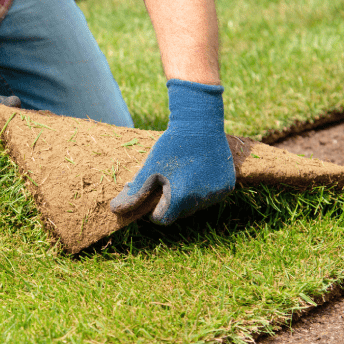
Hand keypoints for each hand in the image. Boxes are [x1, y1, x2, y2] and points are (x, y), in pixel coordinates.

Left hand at [110, 79, 234, 224]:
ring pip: (195, 206)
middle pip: (179, 213)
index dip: (154, 210)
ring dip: (187, 197)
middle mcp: (201, 200)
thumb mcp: (149, 169)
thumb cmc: (170, 146)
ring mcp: (216, 195)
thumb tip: (116, 210)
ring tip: (183, 174)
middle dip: (171, 202)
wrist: (200, 124)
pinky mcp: (227, 187)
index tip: (153, 195)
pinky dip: (203, 190)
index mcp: (180, 198)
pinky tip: (198, 172)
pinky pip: (210, 197)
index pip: (162, 219)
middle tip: (167, 181)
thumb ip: (135, 193)